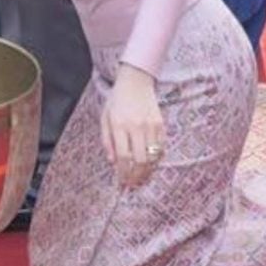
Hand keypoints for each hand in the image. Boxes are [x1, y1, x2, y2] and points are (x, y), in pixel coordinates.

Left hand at [101, 66, 165, 190]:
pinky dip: (156, 159)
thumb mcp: (105, 118)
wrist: (135, 81)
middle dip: (136, 177)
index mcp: (119, 125)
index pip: (123, 156)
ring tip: (141, 179)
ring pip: (152, 157)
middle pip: (139, 160)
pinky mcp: (160, 124)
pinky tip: (149, 164)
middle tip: (133, 185)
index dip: (123, 173)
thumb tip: (112, 162)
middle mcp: (136, 126)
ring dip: (147, 172)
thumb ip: (106, 140)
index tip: (122, 182)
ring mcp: (150, 125)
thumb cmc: (117, 101)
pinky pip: (161, 148)